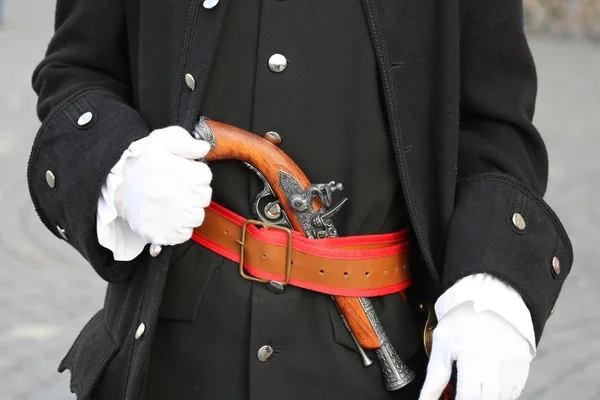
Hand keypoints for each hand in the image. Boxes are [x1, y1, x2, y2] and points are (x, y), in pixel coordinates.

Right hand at [115, 125, 211, 245]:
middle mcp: (181, 198)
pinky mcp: (166, 235)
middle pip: (205, 197)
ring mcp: (174, 219)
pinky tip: (167, 215)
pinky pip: (186, 233)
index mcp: (182, 173)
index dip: (194, 173)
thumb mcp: (160, 141)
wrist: (119, 190)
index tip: (180, 173)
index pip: (205, 176)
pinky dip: (179, 227)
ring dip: (188, 210)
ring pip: (198, 216)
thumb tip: (203, 148)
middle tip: (174, 188)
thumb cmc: (143, 166)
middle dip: (194, 191)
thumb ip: (185, 140)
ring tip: (170, 202)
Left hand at [419, 302, 531, 399]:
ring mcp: (513, 368)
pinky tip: (489, 386)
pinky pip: (514, 392)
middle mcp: (497, 368)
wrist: (491, 298)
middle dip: (471, 398)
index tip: (451, 399)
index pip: (467, 398)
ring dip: (486, 397)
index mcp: (473, 361)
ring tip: (474, 386)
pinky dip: (501, 395)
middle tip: (462, 391)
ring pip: (501, 399)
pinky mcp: (524, 367)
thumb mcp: (442, 344)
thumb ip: (434, 378)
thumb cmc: (463, 319)